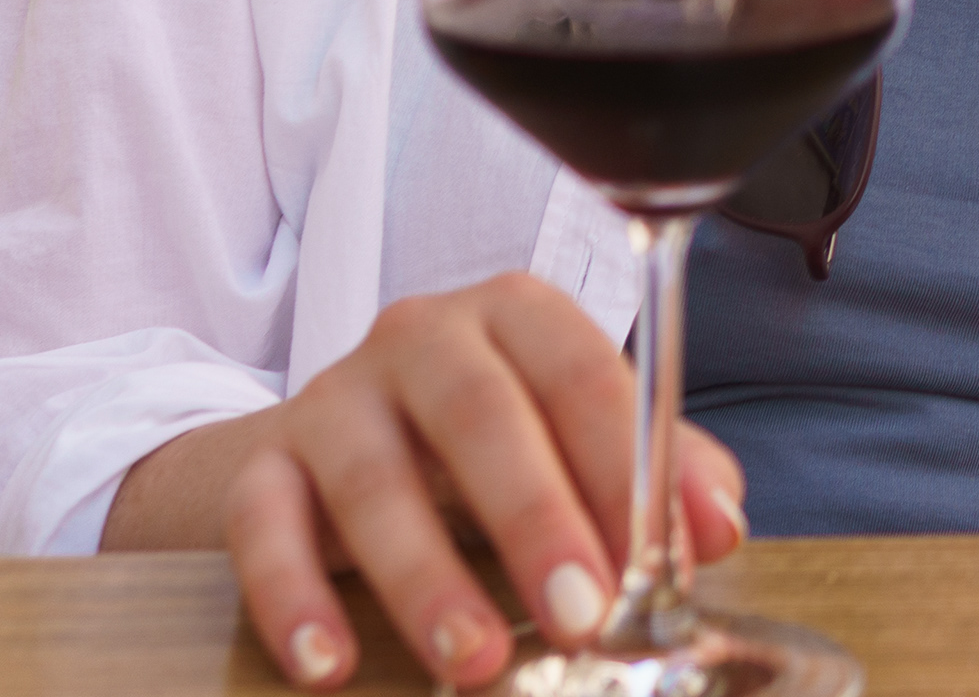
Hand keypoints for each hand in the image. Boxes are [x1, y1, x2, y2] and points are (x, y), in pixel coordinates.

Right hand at [105, 271, 749, 689]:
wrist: (328, 452)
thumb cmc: (481, 449)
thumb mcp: (572, 443)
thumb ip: (656, 474)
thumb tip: (718, 525)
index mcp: (519, 318)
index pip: (584, 375)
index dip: (625, 466)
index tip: (662, 559)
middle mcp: (425, 337)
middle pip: (482, 415)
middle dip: (536, 521)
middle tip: (580, 616)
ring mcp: (334, 395)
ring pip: (372, 476)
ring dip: (425, 577)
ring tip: (471, 661)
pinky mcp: (260, 463)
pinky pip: (264, 525)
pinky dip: (293, 597)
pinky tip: (328, 665)